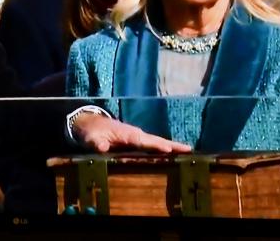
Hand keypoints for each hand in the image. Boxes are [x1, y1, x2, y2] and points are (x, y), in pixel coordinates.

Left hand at [73, 113, 191, 153]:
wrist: (90, 124)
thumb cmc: (92, 131)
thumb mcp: (91, 137)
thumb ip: (97, 143)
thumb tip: (103, 147)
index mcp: (126, 133)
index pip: (143, 140)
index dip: (156, 145)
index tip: (169, 149)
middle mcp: (135, 134)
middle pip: (156, 140)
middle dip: (171, 145)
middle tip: (189, 150)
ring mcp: (137, 137)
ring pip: (156, 142)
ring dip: (171, 147)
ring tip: (187, 153)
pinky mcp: (136, 142)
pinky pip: (152, 146)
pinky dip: (164, 148)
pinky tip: (173, 155)